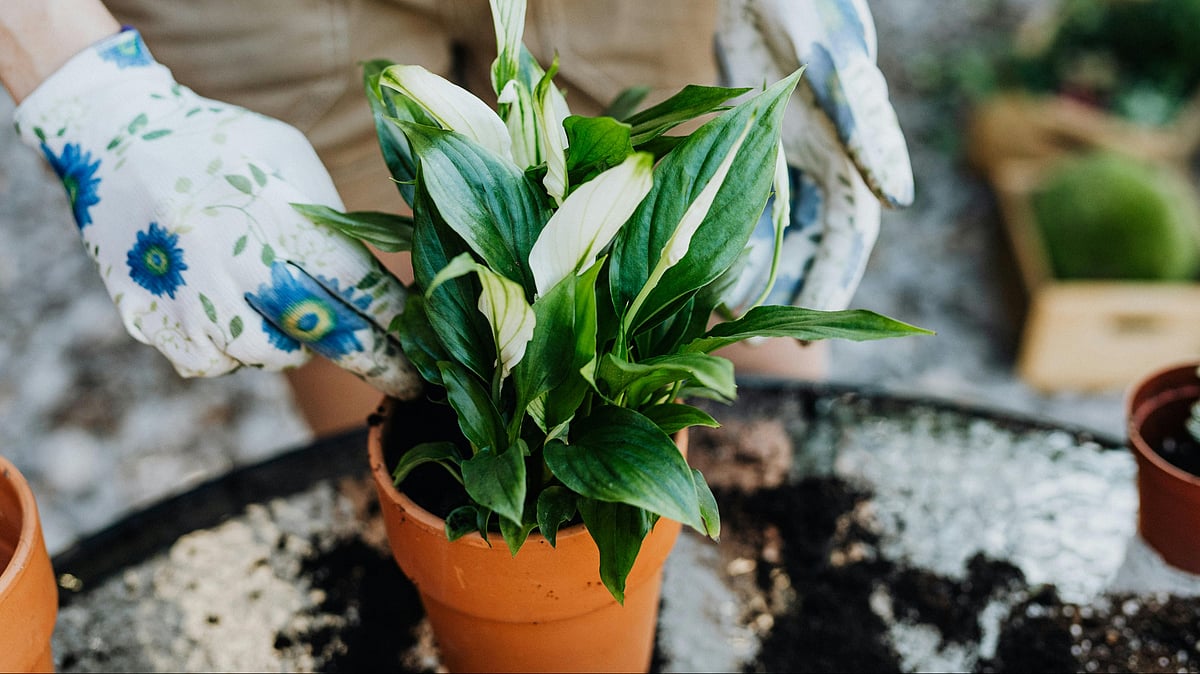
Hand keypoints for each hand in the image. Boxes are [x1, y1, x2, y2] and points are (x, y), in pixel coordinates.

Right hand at [13, 29, 421, 398]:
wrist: (116, 140)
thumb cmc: (224, 149)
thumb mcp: (292, 161)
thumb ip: (336, 224)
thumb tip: (390, 286)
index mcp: (280, 218)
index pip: (360, 289)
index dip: (400, 328)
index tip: (430, 355)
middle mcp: (238, 266)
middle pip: (328, 337)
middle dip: (379, 365)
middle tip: (412, 385)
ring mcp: (193, 301)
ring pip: (274, 357)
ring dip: (290, 339)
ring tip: (269, 290)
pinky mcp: (155, 325)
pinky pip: (219, 364)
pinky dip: (233, 345)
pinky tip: (222, 300)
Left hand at [717, 0, 913, 311]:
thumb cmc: (802, 4)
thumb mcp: (831, 56)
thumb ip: (862, 120)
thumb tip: (896, 198)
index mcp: (852, 146)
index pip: (850, 232)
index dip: (834, 280)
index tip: (813, 330)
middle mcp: (826, 153)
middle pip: (818, 240)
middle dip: (799, 291)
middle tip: (774, 342)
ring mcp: (789, 146)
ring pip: (781, 225)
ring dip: (761, 267)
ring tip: (730, 311)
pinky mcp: (756, 136)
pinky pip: (749, 197)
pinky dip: (734, 230)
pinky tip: (711, 261)